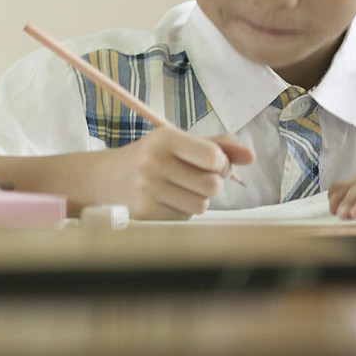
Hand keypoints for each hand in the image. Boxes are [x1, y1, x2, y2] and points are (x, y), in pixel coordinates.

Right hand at [84, 127, 254, 219]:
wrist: (104, 179)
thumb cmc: (150, 158)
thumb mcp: (178, 143)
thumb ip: (217, 146)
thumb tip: (251, 155)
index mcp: (165, 138)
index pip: (214, 157)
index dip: (221, 164)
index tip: (211, 162)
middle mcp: (154, 161)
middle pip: (213, 185)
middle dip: (210, 183)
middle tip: (193, 177)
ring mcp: (148, 188)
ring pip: (202, 204)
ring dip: (196, 199)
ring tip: (176, 189)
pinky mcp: (145, 211)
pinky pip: (185, 217)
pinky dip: (181, 210)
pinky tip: (164, 200)